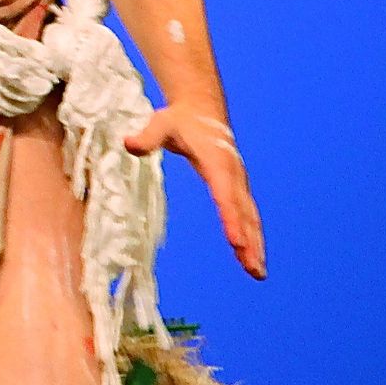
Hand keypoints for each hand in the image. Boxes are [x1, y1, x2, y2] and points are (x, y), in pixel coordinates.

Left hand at [126, 107, 264, 278]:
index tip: (236, 242)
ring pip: (250, 218)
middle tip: (253, 270)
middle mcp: (234, 175)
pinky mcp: (238, 189)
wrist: (203, 111)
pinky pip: (247, 216)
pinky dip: (252, 237)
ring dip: (255, 245)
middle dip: (249, 241)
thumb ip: (147, 137)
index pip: (224, 195)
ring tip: (257, 274)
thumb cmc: (179, 120)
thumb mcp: (161, 124)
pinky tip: (251, 258)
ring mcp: (239, 183)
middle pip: (243, 213)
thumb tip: (128, 144)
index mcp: (218, 162)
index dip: (230, 219)